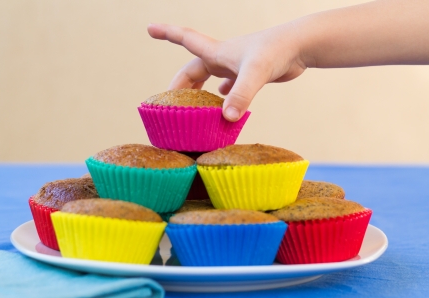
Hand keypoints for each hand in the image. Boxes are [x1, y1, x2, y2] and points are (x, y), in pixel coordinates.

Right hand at [147, 23, 306, 120]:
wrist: (300, 46)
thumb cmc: (276, 52)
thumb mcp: (255, 73)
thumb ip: (240, 95)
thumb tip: (227, 119)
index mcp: (217, 52)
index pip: (186, 39)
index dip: (167, 33)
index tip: (149, 27)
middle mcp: (223, 57)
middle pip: (193, 70)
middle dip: (180, 84)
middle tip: (169, 102)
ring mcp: (236, 66)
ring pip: (210, 77)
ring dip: (199, 90)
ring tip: (192, 106)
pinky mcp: (249, 74)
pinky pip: (229, 85)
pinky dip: (222, 95)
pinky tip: (224, 106)